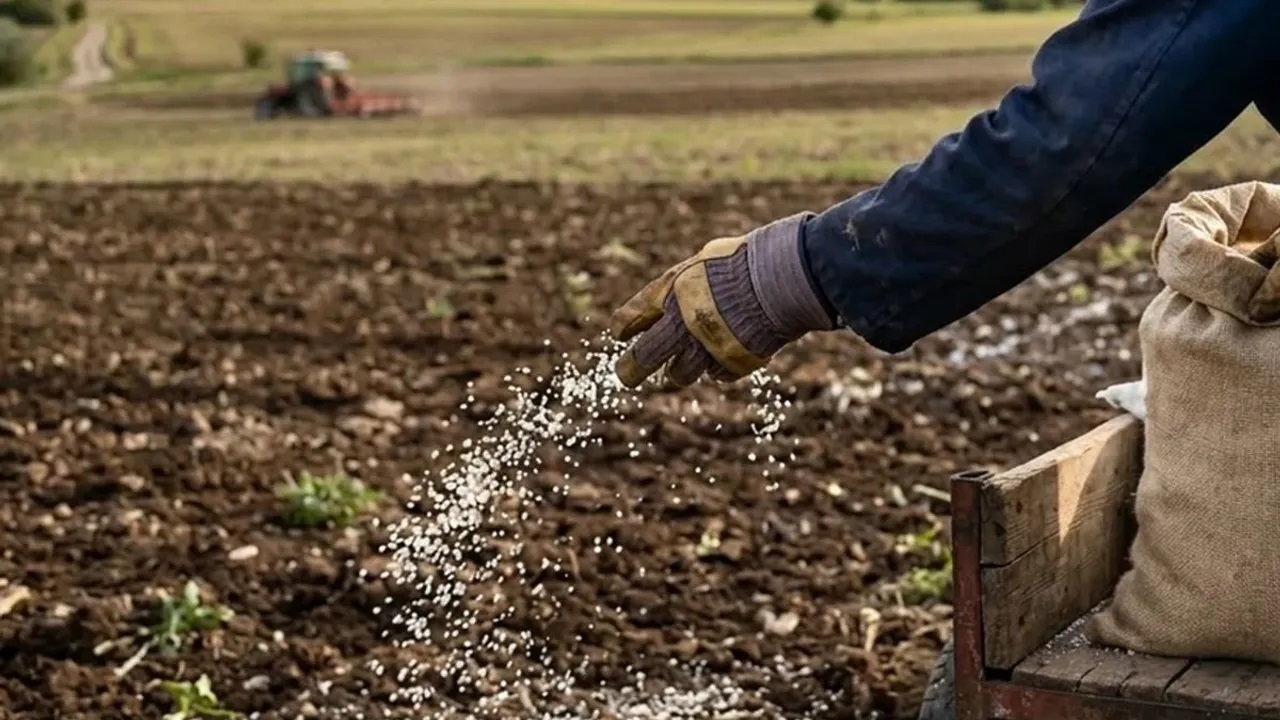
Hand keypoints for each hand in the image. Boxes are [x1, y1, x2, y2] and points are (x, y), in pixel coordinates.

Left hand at [609, 213, 835, 387]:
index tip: (620, 335)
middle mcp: (681, 324)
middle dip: (630, 370)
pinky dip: (718, 367)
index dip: (623, 328)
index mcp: (669, 292)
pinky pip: (717, 375)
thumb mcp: (703, 262)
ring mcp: (705, 347)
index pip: (629, 318)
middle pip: (643, 358)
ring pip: (679, 374)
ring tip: (684, 364)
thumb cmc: (744, 261)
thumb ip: (682, 286)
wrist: (782, 277)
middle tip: (626, 376)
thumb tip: (666, 302)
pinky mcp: (731, 363)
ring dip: (680, 370)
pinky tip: (725, 353)